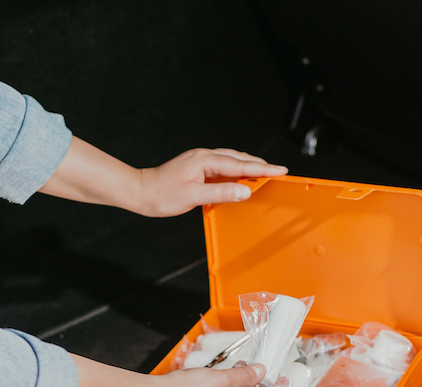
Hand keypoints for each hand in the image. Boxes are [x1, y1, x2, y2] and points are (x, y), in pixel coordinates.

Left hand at [136, 148, 287, 216]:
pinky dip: (237, 171)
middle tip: (279, 171)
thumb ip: (221, 193)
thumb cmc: (162, 194)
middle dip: (260, 165)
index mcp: (205, 160)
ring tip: (265, 173)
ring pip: (232, 161)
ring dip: (249, 167)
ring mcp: (201, 160)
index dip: (262, 169)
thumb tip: (245, 191)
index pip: (240, 165)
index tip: (280, 170)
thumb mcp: (193, 196)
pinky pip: (224, 166)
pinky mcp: (198, 167)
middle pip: (239, 158)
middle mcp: (204, 156)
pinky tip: (242, 177)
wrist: (141, 191)